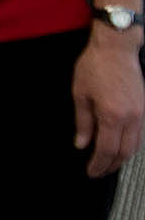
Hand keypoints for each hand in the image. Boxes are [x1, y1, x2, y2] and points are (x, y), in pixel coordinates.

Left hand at [73, 30, 143, 176]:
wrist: (117, 48)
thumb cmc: (96, 66)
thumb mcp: (80, 94)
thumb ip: (82, 122)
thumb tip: (81, 143)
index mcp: (112, 115)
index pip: (106, 150)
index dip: (98, 164)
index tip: (90, 172)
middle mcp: (130, 118)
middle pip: (123, 152)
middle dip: (110, 166)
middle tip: (98, 171)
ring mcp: (140, 114)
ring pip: (134, 146)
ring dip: (121, 158)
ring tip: (108, 163)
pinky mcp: (143, 109)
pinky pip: (139, 135)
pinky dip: (129, 146)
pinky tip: (120, 147)